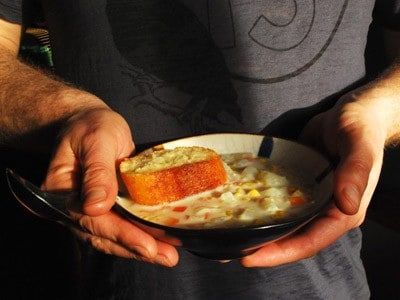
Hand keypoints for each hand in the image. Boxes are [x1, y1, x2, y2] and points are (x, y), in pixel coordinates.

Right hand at [42, 106, 178, 266]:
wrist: (91, 123)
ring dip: (142, 248)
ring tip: (169, 255)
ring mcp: (89, 210)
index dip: (120, 234)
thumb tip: (95, 206)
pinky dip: (141, 235)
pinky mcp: (105, 208)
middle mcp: (73, 207)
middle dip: (136, 248)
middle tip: (167, 257)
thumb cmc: (92, 126)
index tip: (146, 246)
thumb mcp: (97, 140)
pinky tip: (163, 241)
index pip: (91, 220)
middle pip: (104, 235)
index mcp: (61, 191)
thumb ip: (96, 172)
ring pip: (113, 237)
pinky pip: (121, 226)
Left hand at [241, 85, 387, 266]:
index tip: (249, 258)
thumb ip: (355, 172)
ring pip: (279, 223)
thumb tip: (348, 205)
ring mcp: (307, 200)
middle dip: (260, 248)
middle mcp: (323, 211)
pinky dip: (255, 207)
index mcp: (342, 211)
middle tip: (225, 253)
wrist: (351, 111)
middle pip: (290, 238)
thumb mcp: (360, 145)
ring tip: (222, 236)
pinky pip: (274, 201)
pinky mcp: (295, 187)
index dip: (280, 253)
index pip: (310, 241)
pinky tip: (232, 207)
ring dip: (253, 231)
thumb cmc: (360, 126)